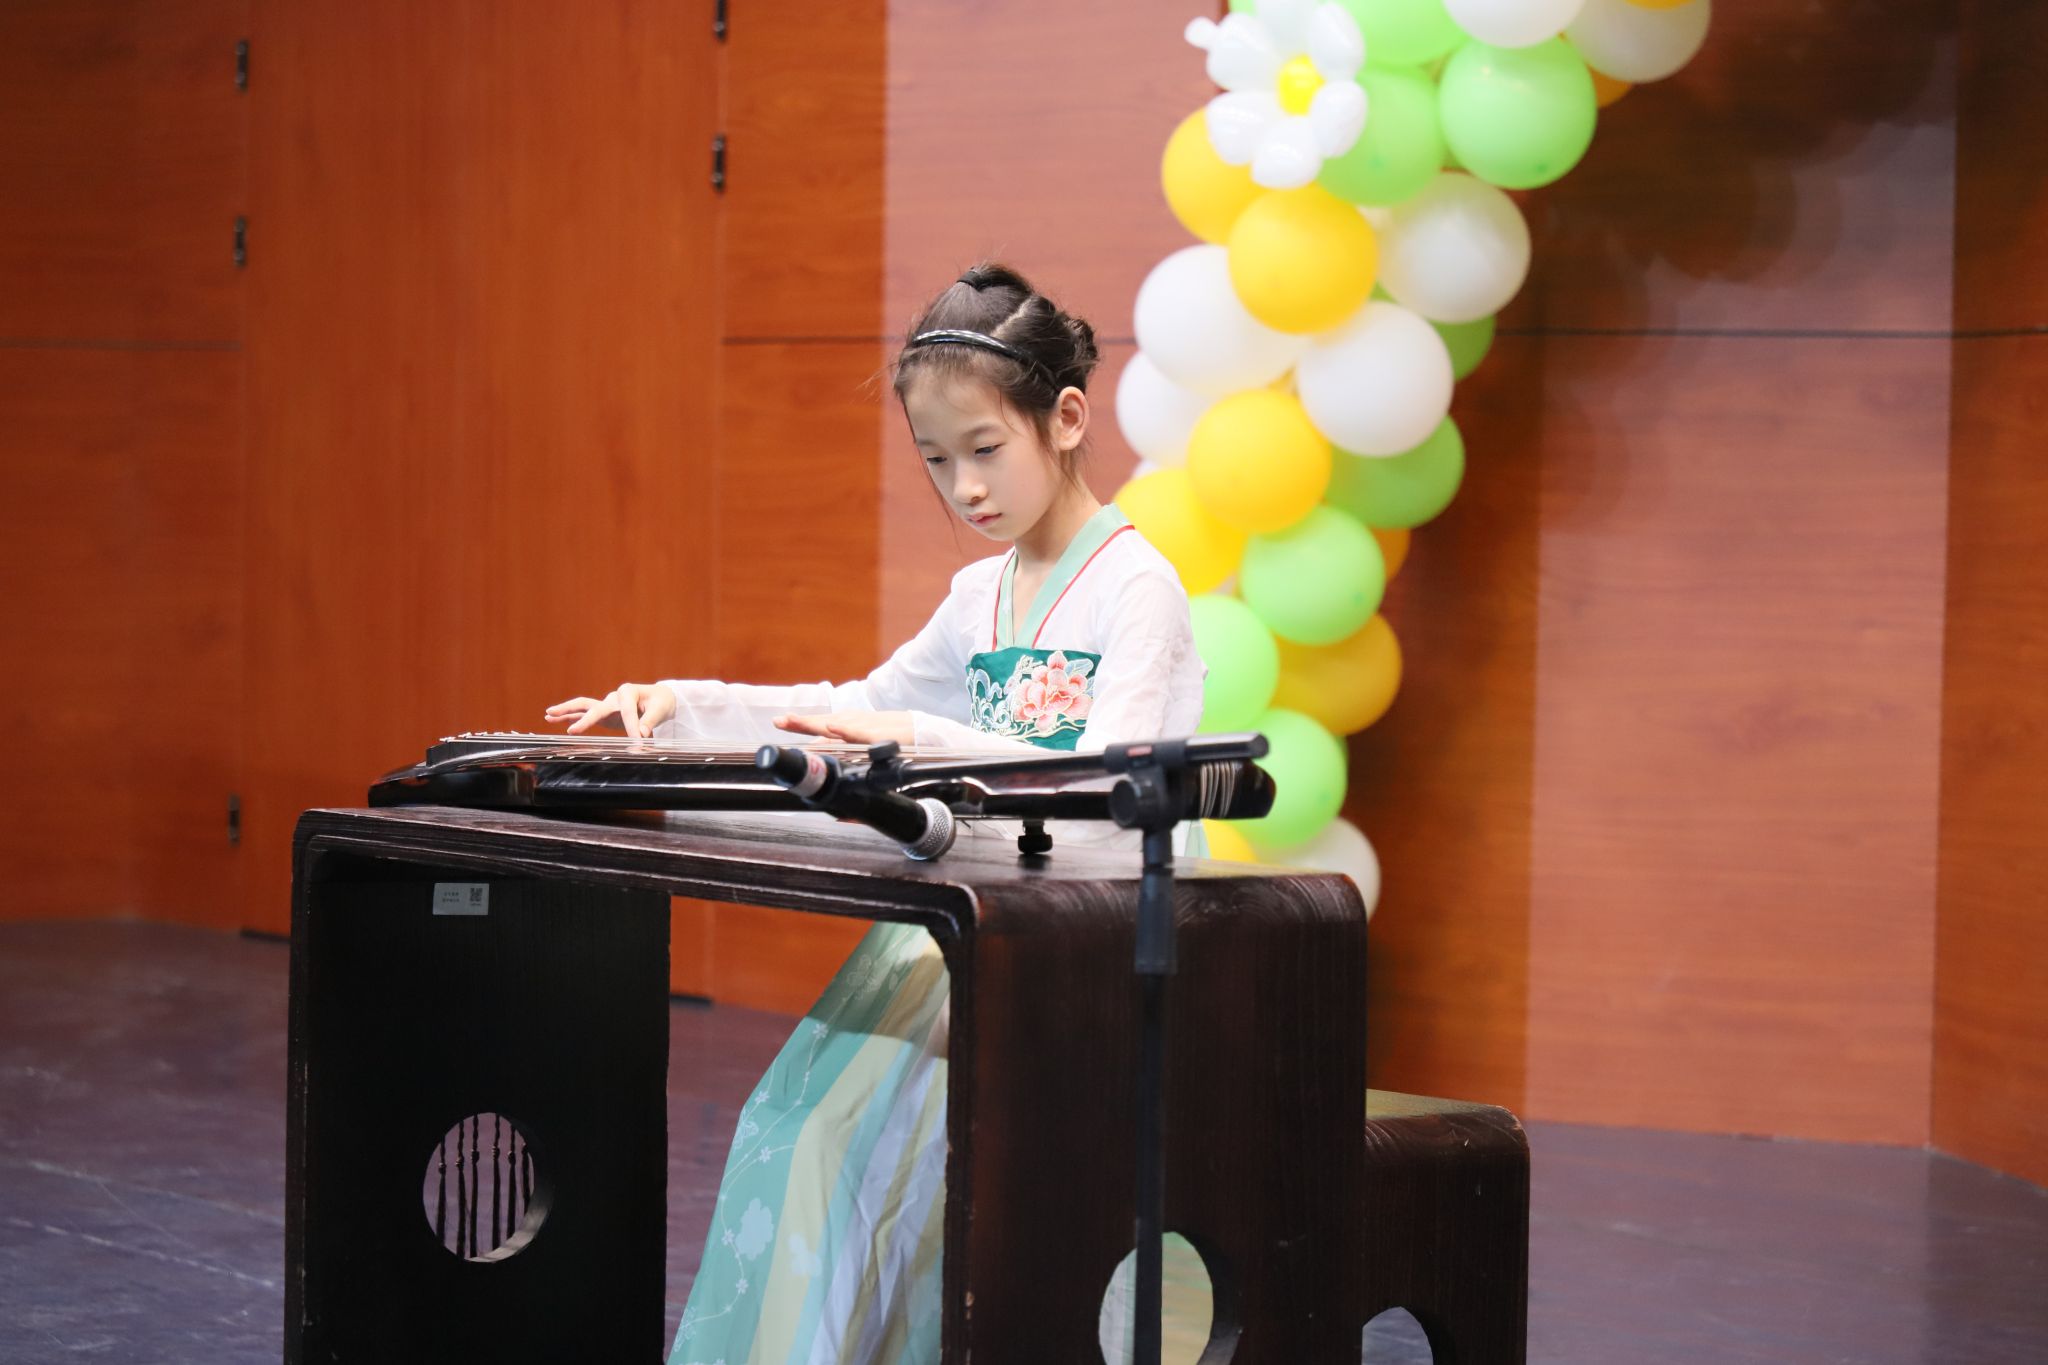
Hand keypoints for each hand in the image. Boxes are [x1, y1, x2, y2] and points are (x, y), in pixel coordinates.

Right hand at [543, 682, 676, 738]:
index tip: (638, 741)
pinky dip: (569, 716)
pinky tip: (552, 718)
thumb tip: (641, 733)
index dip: (632, 727)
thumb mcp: (660, 709)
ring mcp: (606, 704)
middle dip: (585, 720)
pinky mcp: (603, 713)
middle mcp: (614, 697)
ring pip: (583, 707)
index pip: (627, 712)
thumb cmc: (660, 702)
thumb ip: (650, 721)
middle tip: (573, 732)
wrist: (658, 698)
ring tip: (548, 714)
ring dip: (566, 711)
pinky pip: (583, 714)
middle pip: (595, 707)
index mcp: (628, 692)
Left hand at [772, 710, 915, 746]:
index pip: (821, 723)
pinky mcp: (881, 735)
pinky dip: (846, 730)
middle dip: (801, 722)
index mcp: (850, 724)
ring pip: (837, 725)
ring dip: (816, 723)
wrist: (924, 732)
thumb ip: (841, 745)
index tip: (779, 722)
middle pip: (823, 721)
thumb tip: (818, 750)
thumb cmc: (893, 735)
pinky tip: (833, 729)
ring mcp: (867, 727)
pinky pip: (862, 734)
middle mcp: (855, 722)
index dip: (800, 722)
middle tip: (780, 721)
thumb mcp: (863, 741)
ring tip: (794, 721)